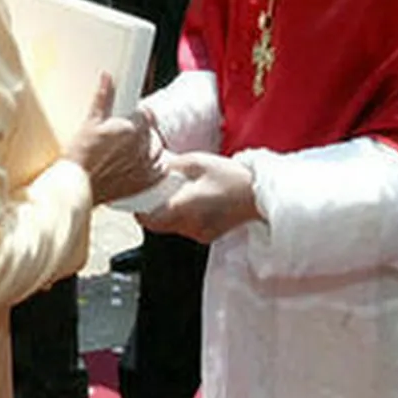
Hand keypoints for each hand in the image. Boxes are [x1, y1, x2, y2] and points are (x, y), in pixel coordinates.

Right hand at [64, 74, 161, 204]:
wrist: (76, 185)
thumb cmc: (80, 155)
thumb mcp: (90, 122)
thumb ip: (103, 98)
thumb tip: (108, 77)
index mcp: (131, 129)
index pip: (147, 115)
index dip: (138, 115)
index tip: (129, 118)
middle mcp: (141, 147)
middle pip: (152, 133)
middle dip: (141, 131)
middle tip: (125, 136)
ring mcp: (143, 166)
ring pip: (158, 150)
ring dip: (149, 147)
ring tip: (131, 150)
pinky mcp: (143, 182)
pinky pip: (160, 171)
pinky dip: (156, 167)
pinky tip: (142, 164)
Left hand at [137, 151, 261, 242]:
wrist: (259, 195)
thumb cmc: (231, 177)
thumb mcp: (196, 162)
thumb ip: (170, 166)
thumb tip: (151, 166)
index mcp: (184, 207)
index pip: (148, 218)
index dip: (139, 209)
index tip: (139, 196)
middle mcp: (189, 226)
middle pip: (157, 225)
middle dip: (152, 209)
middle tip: (156, 192)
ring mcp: (198, 233)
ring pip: (170, 227)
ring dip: (167, 213)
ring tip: (178, 194)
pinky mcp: (206, 235)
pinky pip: (185, 228)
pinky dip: (182, 217)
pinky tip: (192, 201)